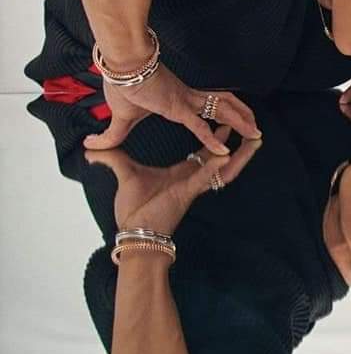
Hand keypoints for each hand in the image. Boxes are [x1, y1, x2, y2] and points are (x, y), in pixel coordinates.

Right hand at [85, 63, 260, 155]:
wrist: (119, 68)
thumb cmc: (121, 87)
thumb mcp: (120, 118)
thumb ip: (111, 135)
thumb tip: (90, 144)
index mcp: (180, 98)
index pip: (209, 103)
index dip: (223, 111)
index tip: (234, 121)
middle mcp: (188, 98)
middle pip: (224, 104)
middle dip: (242, 116)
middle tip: (256, 128)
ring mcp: (185, 102)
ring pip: (221, 111)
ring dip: (240, 123)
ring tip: (254, 134)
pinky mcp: (176, 108)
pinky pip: (198, 126)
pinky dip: (211, 139)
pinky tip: (224, 151)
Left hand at [85, 126, 261, 233]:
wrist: (132, 232)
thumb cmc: (134, 209)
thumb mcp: (124, 174)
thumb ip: (112, 157)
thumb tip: (91, 150)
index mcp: (184, 173)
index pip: (207, 152)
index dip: (218, 137)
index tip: (228, 121)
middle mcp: (193, 178)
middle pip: (224, 159)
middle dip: (241, 145)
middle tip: (255, 129)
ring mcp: (193, 186)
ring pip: (224, 169)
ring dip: (241, 156)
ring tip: (255, 140)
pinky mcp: (187, 193)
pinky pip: (206, 178)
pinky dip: (216, 166)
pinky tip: (226, 154)